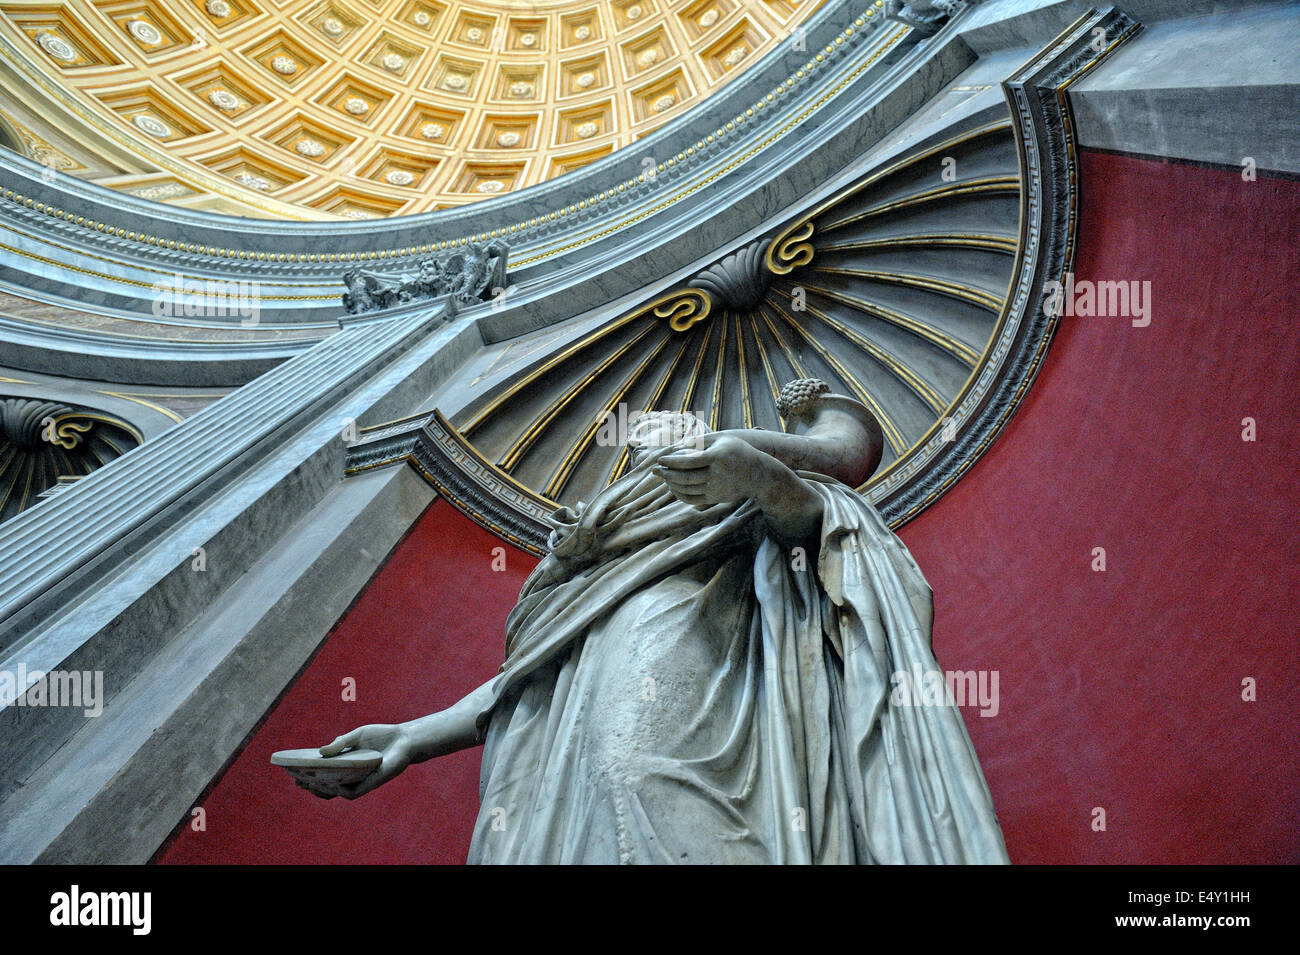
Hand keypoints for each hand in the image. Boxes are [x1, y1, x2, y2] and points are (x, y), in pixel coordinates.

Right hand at [301, 723, 413, 799]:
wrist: (405, 739)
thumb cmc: (381, 736)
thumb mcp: (357, 736)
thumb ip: (339, 744)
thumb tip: (320, 752)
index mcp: (346, 765)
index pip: (324, 774)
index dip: (309, 775)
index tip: (292, 772)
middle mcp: (351, 776)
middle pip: (327, 786)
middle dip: (310, 785)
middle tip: (297, 780)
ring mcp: (360, 782)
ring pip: (336, 792)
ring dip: (321, 789)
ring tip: (308, 782)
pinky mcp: (370, 785)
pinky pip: (350, 793)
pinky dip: (338, 790)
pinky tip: (328, 784)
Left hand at [654, 434, 772, 509]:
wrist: (758, 473)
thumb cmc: (737, 451)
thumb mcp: (721, 439)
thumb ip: (699, 440)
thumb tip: (676, 446)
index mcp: (717, 457)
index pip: (688, 461)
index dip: (671, 461)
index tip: (660, 459)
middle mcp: (717, 475)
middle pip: (685, 477)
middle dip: (666, 474)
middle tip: (654, 470)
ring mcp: (716, 489)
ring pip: (687, 490)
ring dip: (671, 484)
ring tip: (663, 476)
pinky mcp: (715, 498)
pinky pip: (692, 499)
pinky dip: (679, 494)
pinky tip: (673, 487)